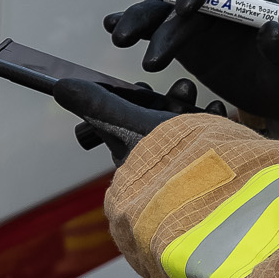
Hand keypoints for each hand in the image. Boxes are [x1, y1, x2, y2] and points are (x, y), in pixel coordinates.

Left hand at [55, 75, 204, 164]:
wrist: (212, 190)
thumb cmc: (164, 161)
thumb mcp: (127, 125)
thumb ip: (97, 104)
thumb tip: (60, 86)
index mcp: (135, 157)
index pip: (129, 125)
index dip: (135, 102)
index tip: (142, 87)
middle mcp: (159, 163)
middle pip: (161, 122)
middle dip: (170, 99)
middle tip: (180, 87)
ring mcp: (187, 164)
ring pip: (188, 127)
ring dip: (191, 105)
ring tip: (196, 95)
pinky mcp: (212, 164)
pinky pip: (212, 137)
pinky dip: (214, 122)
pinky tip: (218, 109)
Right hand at [105, 0, 278, 124]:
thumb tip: (270, 31)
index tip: (185, 10)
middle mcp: (219, 4)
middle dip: (155, 13)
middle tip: (133, 41)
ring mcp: (201, 25)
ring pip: (163, 15)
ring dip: (140, 23)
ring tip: (119, 39)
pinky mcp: (189, 47)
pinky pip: (158, 34)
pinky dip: (138, 30)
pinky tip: (113, 32)